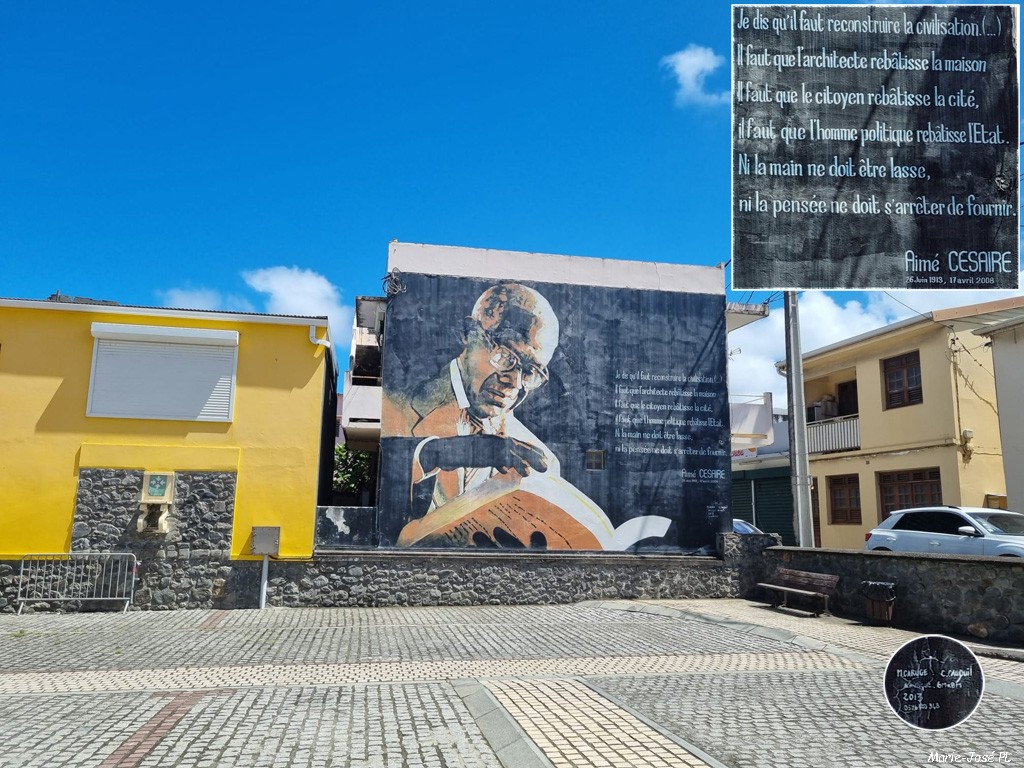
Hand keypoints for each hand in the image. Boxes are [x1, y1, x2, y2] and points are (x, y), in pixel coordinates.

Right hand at [419, 435, 547, 474]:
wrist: (442, 450)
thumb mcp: (482, 456)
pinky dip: (507, 464)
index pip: (518, 444)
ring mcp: (487, 446)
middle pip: (518, 446)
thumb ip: (495, 460)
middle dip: (533, 456)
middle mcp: (494, 441)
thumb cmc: (462, 454)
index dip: (532, 451)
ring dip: (524, 461)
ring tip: (535, 472)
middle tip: (547, 467)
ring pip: (510, 452)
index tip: (545, 459)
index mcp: (496, 441)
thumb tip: (506, 469)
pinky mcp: (480, 452)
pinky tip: (516, 473)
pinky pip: (496, 458)